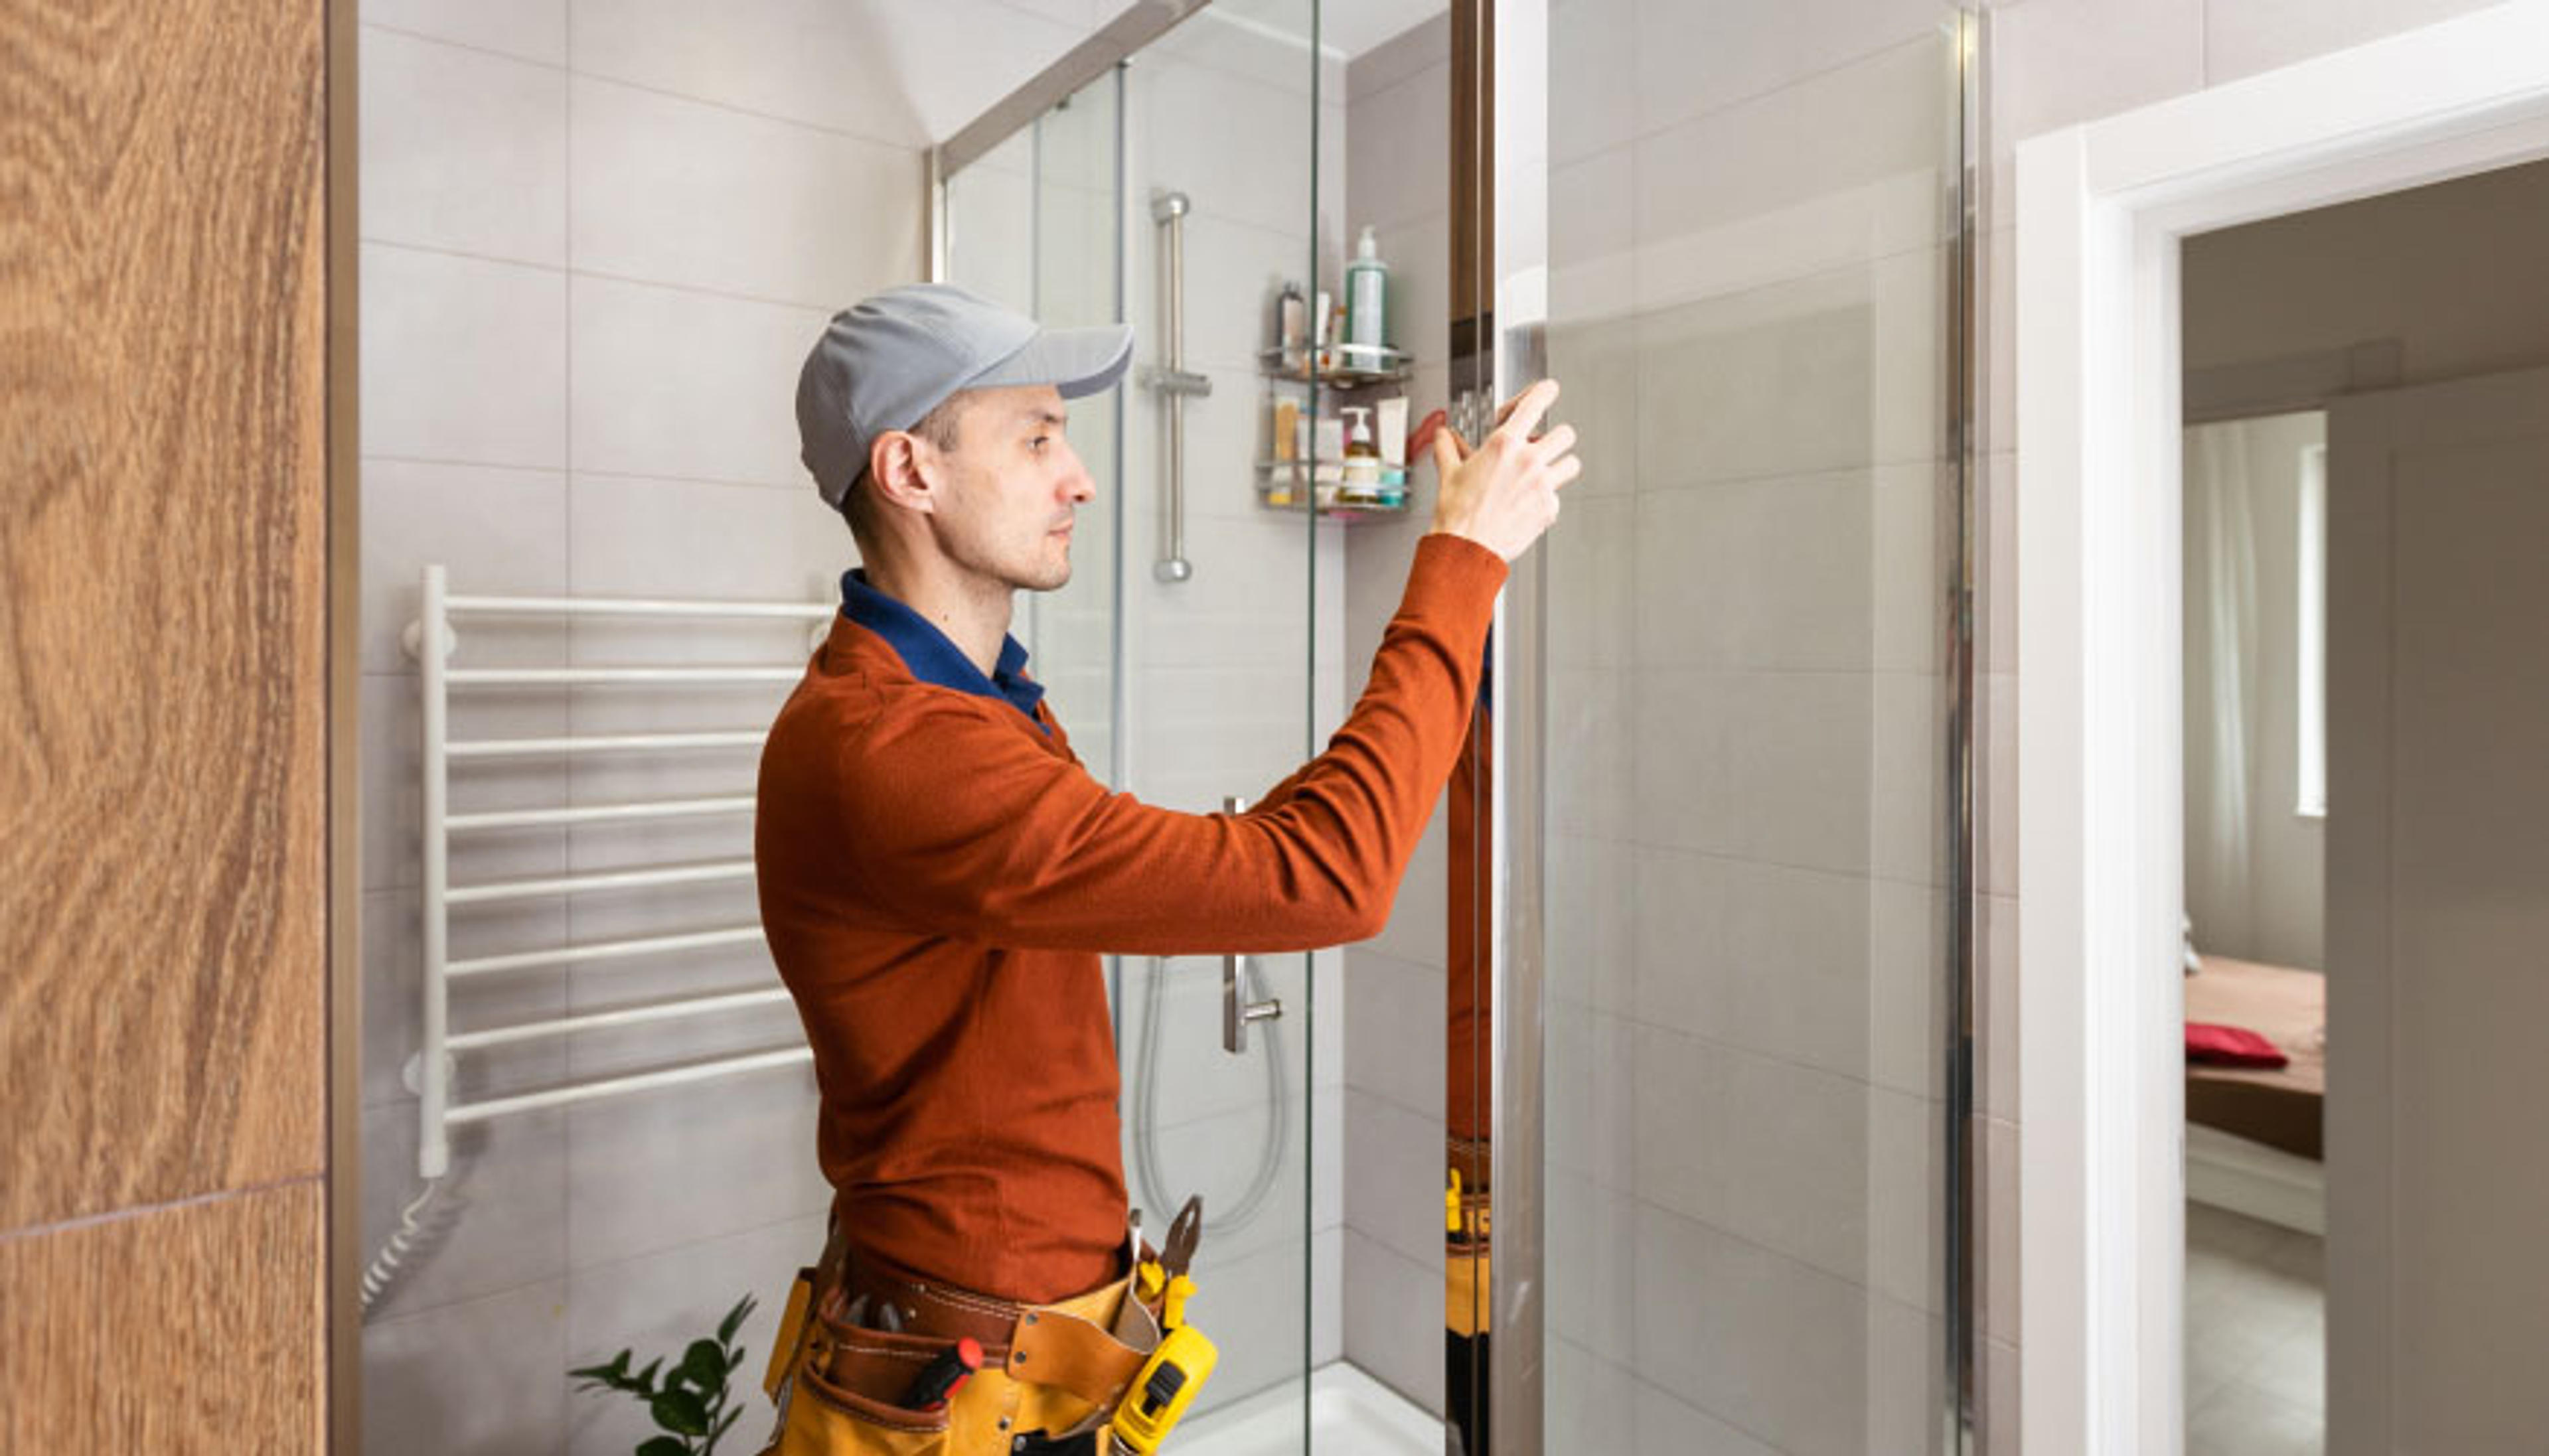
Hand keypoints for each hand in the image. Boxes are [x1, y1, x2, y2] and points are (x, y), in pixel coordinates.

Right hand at [1426, 379, 1579, 562]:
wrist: (1466, 549)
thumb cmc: (1457, 514)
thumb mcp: (1449, 473)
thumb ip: (1448, 447)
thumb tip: (1444, 436)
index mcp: (1505, 444)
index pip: (1537, 401)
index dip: (1546, 392)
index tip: (1548, 391)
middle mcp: (1529, 460)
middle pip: (1565, 433)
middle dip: (1554, 438)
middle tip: (1541, 446)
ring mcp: (1543, 485)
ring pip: (1571, 463)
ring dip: (1560, 465)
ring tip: (1543, 473)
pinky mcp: (1549, 508)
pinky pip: (1559, 495)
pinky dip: (1548, 498)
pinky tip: (1529, 503)